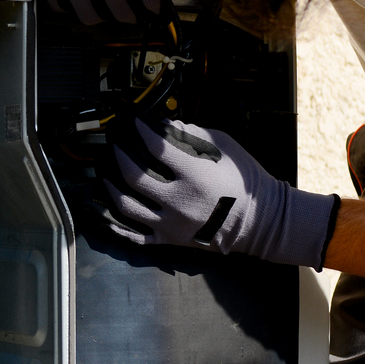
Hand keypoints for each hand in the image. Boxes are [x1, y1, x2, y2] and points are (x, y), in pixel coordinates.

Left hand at [96, 119, 338, 269]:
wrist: (260, 221)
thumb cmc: (245, 180)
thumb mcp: (226, 148)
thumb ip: (194, 135)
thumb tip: (164, 125)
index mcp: (196, 175)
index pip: (156, 147)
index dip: (141, 131)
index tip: (134, 122)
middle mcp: (179, 202)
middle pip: (134, 176)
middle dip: (118, 155)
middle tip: (114, 144)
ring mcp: (172, 225)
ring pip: (126, 206)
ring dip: (110, 186)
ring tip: (104, 173)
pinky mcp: (170, 241)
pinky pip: (134, 236)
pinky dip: (115, 224)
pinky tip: (103, 211)